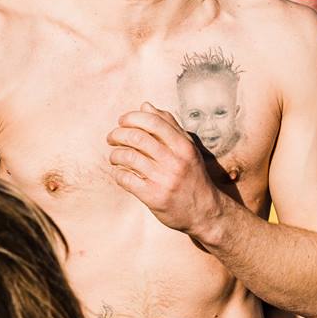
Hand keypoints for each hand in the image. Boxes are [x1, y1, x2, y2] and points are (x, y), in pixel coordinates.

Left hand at [107, 102, 222, 234]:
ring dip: (115, 154)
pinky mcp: (153, 197)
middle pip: (137, 138)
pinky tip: (120, 173)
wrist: (205, 212)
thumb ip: (169, 126)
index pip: (153, 122)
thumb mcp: (188, 149)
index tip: (122, 121)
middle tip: (111, 138)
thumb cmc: (193, 177)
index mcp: (184, 146)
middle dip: (118, 134)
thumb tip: (145, 105)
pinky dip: (117, 173)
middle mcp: (175, 161)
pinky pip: (126, 179)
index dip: (132, 118)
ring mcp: (164, 180)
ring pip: (128, 157)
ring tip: (114, 156)